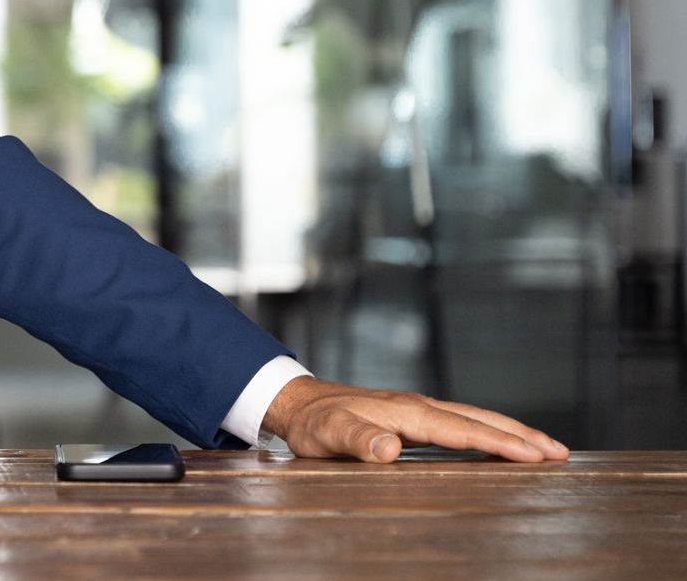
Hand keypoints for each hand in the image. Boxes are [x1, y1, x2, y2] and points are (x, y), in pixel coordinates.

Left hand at [263, 376, 568, 462]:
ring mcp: (417, 411)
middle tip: (561, 454)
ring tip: (546, 450)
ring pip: (474, 419)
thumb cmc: (312, 423)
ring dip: (511, 433)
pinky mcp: (413, 418)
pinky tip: (498, 444)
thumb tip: (390, 448)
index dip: (500, 443)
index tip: (536, 456)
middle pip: (480, 419)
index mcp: (407, 412)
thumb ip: (356, 441)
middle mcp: (418, 407)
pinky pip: (461, 424)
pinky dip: (489, 432)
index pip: (463, 430)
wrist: (296, 402)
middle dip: (522, 436)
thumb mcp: (328, 435)